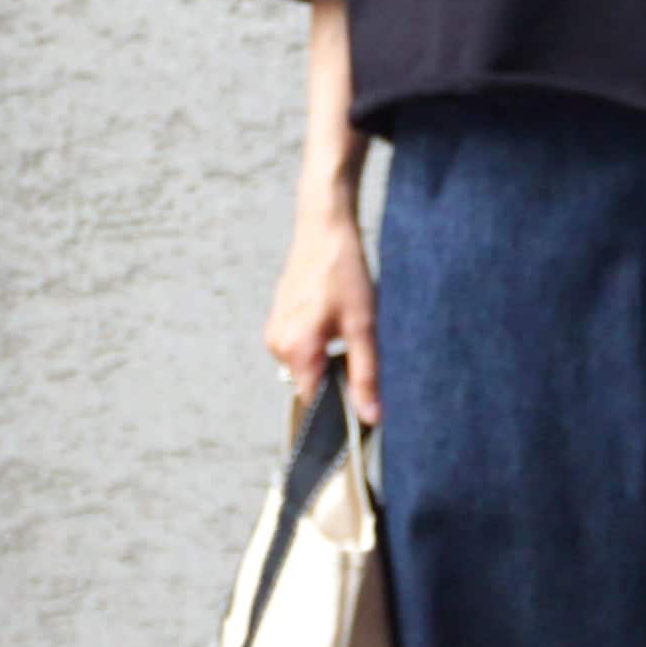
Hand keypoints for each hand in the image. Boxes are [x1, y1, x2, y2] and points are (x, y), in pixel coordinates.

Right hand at [263, 203, 381, 423]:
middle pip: (311, 382)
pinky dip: (319, 340)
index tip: (363, 394)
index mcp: (296, 350)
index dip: (339, 405)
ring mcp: (275, 331)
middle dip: (336, 374)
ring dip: (328, 355)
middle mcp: (277, 345)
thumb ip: (366, 376)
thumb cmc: (344, 273)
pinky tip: (334, 315)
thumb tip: (370, 417)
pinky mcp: (279, 319)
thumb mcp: (363, 327)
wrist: (325, 228)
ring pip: (307, 363)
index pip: (314, 402)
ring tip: (345, 324)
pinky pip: (300, 345)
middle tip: (359, 344)